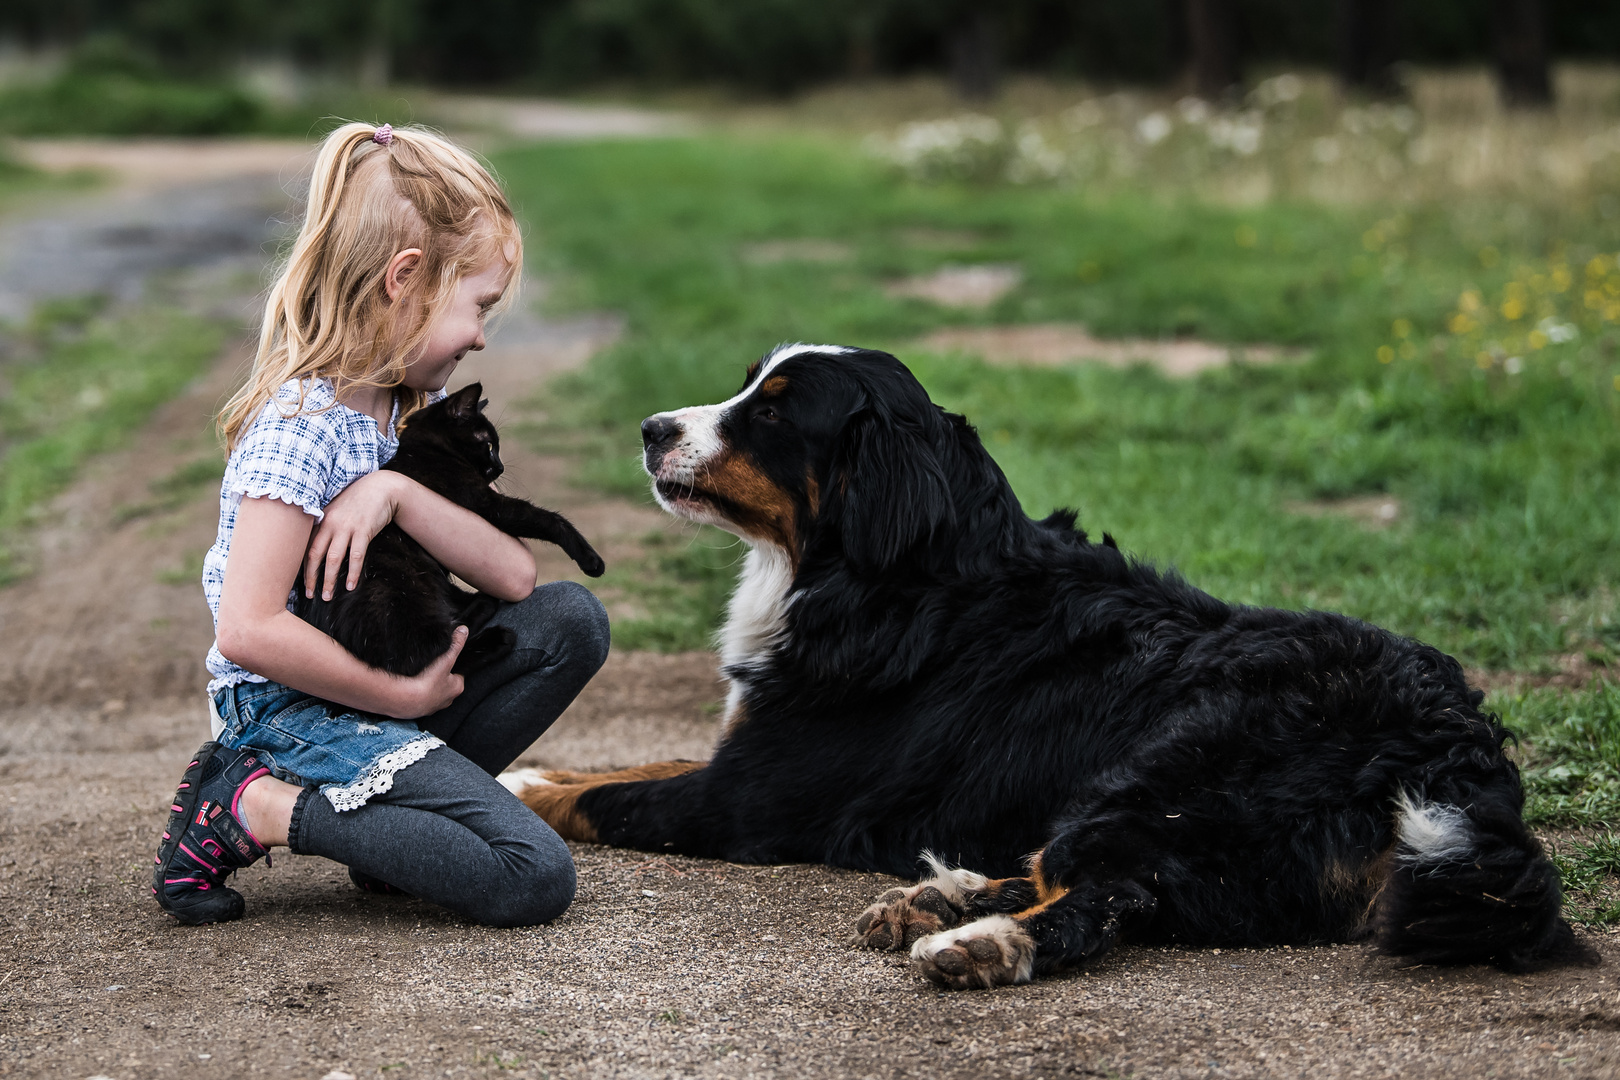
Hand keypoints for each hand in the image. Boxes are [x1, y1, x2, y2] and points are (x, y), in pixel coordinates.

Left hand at [304, 472, 406, 600]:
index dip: (303, 567)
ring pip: (334, 558)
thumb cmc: (358, 501)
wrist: (381, 487)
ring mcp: (347, 527)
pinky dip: (352, 572)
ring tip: (328, 596)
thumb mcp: (337, 510)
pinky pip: (356, 556)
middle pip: (315, 555)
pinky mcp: (363, 531)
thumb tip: (318, 548)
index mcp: (321, 519)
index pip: (306, 547)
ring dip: (330, 580)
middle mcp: (330, 523)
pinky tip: (351, 585)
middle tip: (310, 595)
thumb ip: (326, 526)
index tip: (302, 583)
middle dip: (311, 578)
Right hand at [388, 626, 468, 718]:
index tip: (444, 661)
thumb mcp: (446, 658)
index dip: (452, 667)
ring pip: (433, 693)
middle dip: (440, 677)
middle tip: (431, 668)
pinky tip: (412, 685)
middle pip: (446, 684)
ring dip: (428, 685)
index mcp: (457, 688)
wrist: (407, 699)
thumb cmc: (429, 681)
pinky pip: (421, 700)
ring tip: (421, 675)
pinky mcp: (420, 710)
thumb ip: (455, 645)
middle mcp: (448, 699)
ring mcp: (433, 706)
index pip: (458, 675)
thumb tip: (464, 631)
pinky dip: (417, 693)